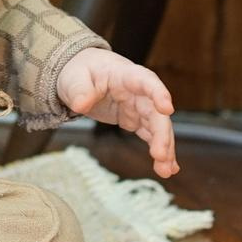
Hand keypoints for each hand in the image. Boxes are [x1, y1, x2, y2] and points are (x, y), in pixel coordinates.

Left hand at [55, 48, 177, 176]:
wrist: (81, 77)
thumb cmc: (80, 71)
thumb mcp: (74, 78)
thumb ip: (79, 90)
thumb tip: (80, 105)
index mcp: (125, 74)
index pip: (146, 81)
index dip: (158, 94)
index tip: (167, 109)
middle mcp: (138, 91)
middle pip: (156, 112)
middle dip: (162, 133)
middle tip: (161, 156)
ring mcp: (138, 106)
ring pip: (157, 127)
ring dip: (164, 147)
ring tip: (167, 170)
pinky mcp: (135, 119)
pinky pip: (150, 135)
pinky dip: (158, 150)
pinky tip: (166, 168)